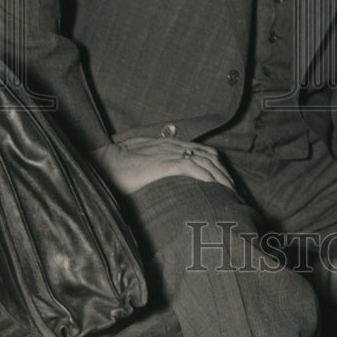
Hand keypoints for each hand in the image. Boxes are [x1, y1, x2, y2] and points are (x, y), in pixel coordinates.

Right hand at [90, 136, 234, 195]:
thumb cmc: (119, 166)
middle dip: (223, 172)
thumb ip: (157, 168)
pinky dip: (206, 175)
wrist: (104, 163)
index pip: (202, 150)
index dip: (217, 165)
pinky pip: (191, 167)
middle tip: (232, 189)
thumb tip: (166, 182)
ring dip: (219, 176)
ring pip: (204, 161)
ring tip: (229, 191)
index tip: (225, 180)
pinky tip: (214, 186)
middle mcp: (173, 146)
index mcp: (169, 145)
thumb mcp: (143, 164)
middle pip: (208, 155)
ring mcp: (169, 153)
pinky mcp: (164, 163)